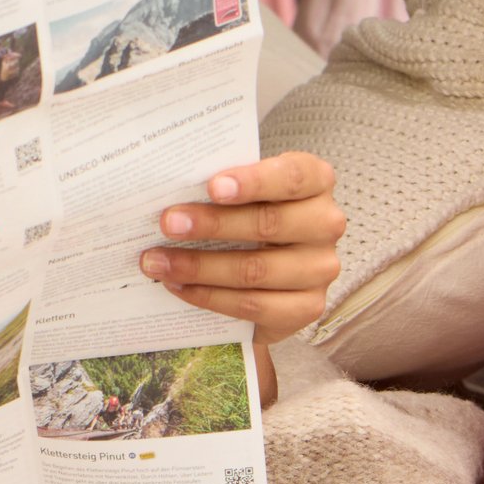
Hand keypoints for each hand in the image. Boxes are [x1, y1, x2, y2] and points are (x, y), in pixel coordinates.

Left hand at [139, 150, 346, 362]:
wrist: (266, 276)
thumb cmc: (248, 217)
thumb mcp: (242, 195)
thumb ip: (221, 188)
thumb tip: (168, 190)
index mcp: (315, 182)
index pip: (292, 176)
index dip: (254, 181)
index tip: (213, 187)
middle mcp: (326, 223)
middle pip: (269, 224)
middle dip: (212, 225)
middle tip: (167, 224)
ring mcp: (321, 268)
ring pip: (256, 269)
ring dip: (199, 267)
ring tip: (157, 262)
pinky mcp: (308, 307)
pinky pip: (253, 305)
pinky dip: (209, 297)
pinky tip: (178, 287)